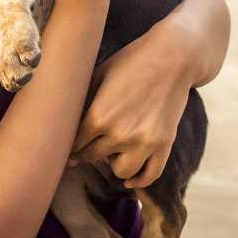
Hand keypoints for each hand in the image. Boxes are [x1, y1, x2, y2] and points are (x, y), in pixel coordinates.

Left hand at [69, 15, 199, 188]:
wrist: (173, 57)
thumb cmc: (132, 61)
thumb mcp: (99, 74)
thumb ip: (83, 100)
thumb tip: (64, 120)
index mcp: (99, 115)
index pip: (75, 143)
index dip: (69, 143)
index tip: (68, 143)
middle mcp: (120, 134)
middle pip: (92, 157)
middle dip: (87, 151)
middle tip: (89, 144)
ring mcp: (144, 142)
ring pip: (120, 172)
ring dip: (113, 163)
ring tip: (112, 150)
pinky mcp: (164, 145)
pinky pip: (150, 175)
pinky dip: (139, 179)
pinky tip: (130, 177)